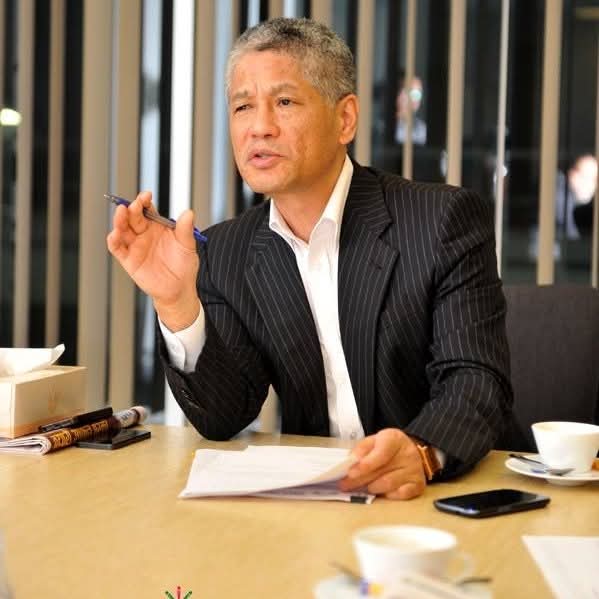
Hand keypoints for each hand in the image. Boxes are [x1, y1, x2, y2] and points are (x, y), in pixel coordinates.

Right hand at [106, 191, 200, 329]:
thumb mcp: (187, 246)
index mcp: (157, 226)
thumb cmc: (184, 266)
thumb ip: (186, 229)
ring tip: (121, 212)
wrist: (180, 289)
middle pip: (133, 216)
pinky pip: (117, 248)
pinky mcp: (129, 260)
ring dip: (119, 220)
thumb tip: (189, 212)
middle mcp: (144, 233)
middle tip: (135, 204)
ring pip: (122, 229)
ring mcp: (135, 246)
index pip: (147, 209)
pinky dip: (113, 240)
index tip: (146, 195)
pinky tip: (115, 234)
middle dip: (132, 208)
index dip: (144, 201)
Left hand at [338, 428, 425, 499]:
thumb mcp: (374, 440)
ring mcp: (415, 470)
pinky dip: (387, 495)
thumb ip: (362, 449)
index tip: (351, 473)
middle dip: (359, 480)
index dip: (366, 464)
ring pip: (388, 485)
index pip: (381, 453)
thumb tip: (351, 461)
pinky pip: (399, 495)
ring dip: (371, 488)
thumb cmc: (388, 447)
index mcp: (395, 439)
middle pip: (381, 472)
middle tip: (345, 485)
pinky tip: (381, 491)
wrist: (411, 451)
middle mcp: (408, 454)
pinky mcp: (418, 485)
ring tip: (362, 486)